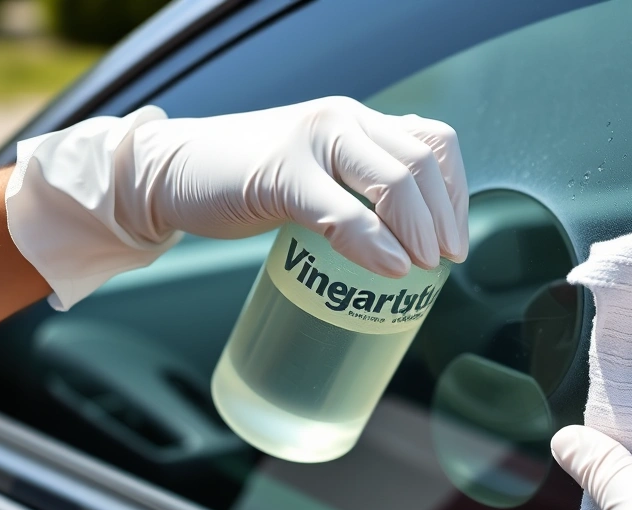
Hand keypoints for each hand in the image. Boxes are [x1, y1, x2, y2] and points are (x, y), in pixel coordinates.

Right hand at [126, 96, 468, 275]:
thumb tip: (411, 233)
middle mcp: (343, 119)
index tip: (457, 239)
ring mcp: (312, 141)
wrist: (173, 172)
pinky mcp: (281, 173)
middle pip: (420, 162)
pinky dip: (372, 242)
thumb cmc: (251, 180)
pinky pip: (341, 210)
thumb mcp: (319, 173)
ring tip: (425, 265)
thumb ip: (358, 185)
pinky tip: (390, 268)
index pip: (433, 143)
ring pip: (392, 180)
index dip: (456, 193)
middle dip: (445, 217)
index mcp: (358, 120)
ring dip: (420, 229)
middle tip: (447, 260)